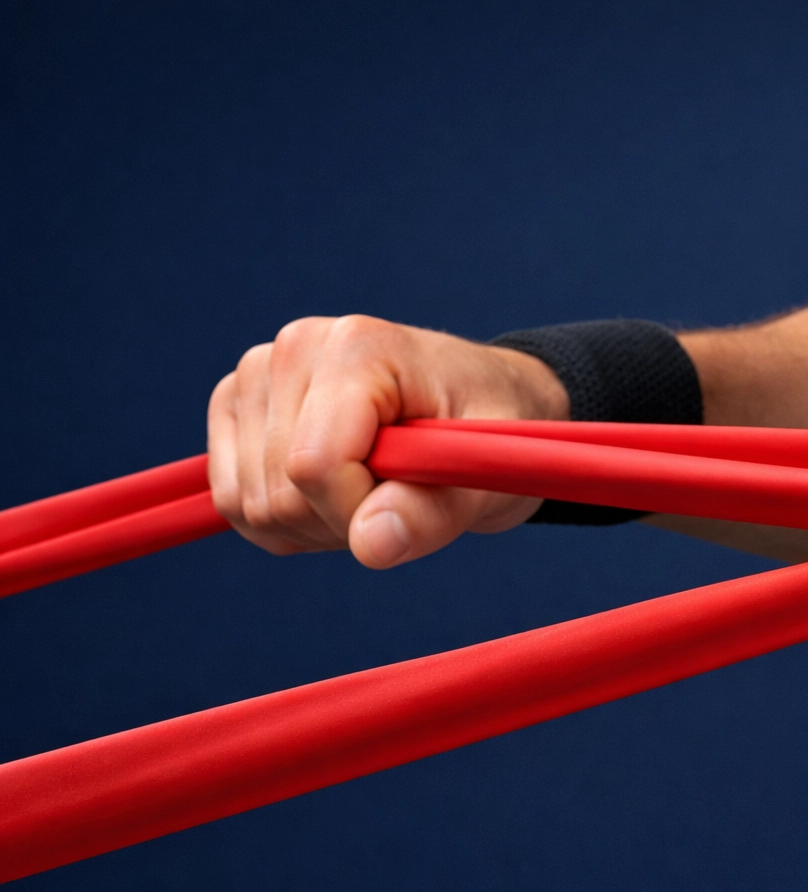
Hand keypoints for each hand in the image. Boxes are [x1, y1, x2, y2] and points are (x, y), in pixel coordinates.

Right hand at [207, 315, 568, 566]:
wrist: (478, 405)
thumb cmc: (494, 432)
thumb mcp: (489, 475)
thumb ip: (433, 511)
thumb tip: (370, 544)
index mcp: (357, 347)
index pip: (313, 467)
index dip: (361, 512)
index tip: (416, 498)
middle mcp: (294, 347)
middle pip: (277, 492)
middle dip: (342, 521)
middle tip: (400, 493)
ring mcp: (256, 374)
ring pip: (247, 503)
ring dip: (314, 525)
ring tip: (374, 489)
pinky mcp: (236, 406)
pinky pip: (230, 501)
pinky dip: (285, 523)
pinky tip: (335, 495)